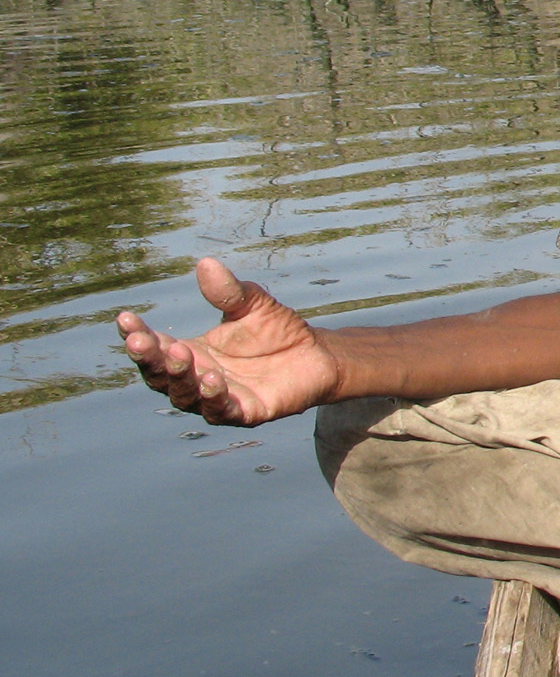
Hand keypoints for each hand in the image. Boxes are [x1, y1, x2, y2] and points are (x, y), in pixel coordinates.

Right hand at [118, 258, 341, 425]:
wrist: (317, 355)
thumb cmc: (277, 330)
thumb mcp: (252, 304)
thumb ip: (228, 291)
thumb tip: (206, 264)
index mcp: (190, 352)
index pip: (154, 347)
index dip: (137, 335)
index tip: (125, 318)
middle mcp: (196, 378)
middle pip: (160, 375)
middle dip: (150, 359)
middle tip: (142, 341)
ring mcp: (218, 398)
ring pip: (185, 396)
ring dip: (179, 377)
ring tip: (180, 355)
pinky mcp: (245, 412)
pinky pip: (222, 410)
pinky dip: (213, 398)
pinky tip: (212, 380)